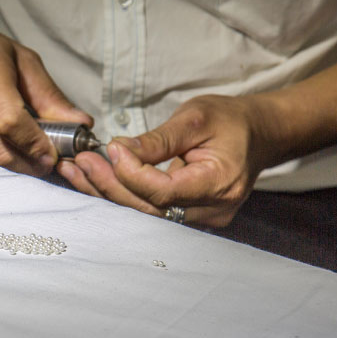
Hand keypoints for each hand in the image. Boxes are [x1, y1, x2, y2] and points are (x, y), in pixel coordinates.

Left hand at [57, 94, 284, 226]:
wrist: (256, 135)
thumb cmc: (230, 121)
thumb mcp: (194, 118)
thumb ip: (158, 140)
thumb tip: (119, 151)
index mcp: (220, 182)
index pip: (164, 190)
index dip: (132, 173)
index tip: (111, 148)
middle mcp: (212, 210)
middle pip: (149, 208)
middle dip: (111, 185)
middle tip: (82, 161)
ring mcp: (202, 219)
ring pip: (145, 214)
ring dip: (109, 192)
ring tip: (80, 170)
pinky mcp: (189, 218)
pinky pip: (149, 211)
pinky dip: (122, 195)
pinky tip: (96, 180)